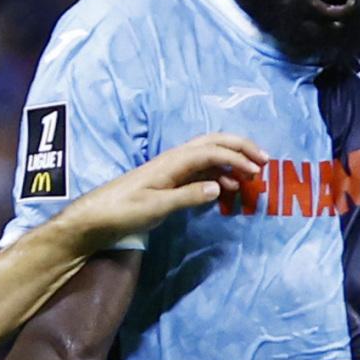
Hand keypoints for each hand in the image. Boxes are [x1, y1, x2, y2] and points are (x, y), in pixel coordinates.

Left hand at [59, 134, 266, 247]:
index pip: (212, 151)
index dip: (237, 158)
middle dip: (240, 148)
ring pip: (209, 155)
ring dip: (232, 161)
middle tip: (264, 160)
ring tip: (252, 175)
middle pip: (213, 143)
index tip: (257, 170)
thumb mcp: (155, 207)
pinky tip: (228, 187)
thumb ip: (188, 196)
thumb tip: (220, 186)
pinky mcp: (169, 181)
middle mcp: (174, 160)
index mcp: (172, 162)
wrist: (96, 216)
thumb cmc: (122, 211)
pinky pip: (201, 170)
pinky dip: (219, 174)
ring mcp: (172, 169)